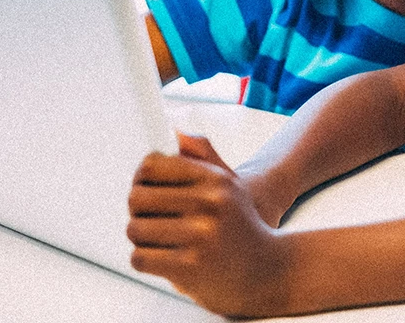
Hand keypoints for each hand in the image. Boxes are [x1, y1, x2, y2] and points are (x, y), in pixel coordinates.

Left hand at [128, 132, 293, 316]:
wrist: (269, 270)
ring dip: (141, 238)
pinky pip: (140, 258)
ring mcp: (199, 236)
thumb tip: (177, 133)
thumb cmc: (241, 226)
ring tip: (159, 241)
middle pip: (137, 197)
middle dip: (138, 211)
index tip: (145, 188)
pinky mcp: (189, 268)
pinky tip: (163, 259)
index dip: (141, 178)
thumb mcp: (230, 185)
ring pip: (135, 229)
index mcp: (215, 180)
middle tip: (150, 218)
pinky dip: (145, 260)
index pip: (152, 166)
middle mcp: (209, 204)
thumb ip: (203, 156)